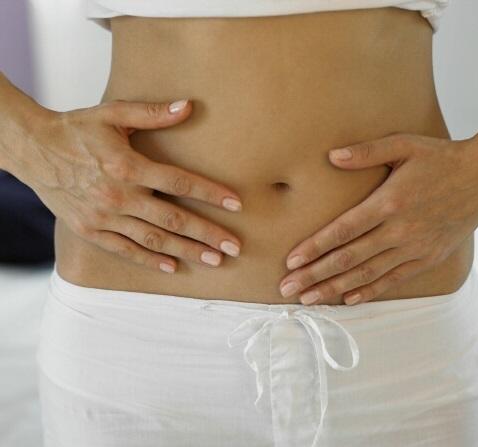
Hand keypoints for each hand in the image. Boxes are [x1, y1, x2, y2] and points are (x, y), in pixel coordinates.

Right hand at [12, 99, 242, 272]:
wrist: (32, 149)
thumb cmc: (76, 129)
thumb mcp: (113, 114)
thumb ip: (152, 113)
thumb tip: (189, 107)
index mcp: (127, 165)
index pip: (180, 182)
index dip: (211, 193)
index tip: (236, 204)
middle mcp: (118, 195)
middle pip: (173, 218)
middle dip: (207, 233)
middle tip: (234, 247)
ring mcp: (103, 217)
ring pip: (154, 238)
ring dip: (187, 251)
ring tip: (214, 261)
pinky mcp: (90, 230)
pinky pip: (125, 249)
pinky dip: (150, 259)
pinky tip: (173, 267)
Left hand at [278, 132, 477, 304]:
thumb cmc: (440, 158)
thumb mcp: (404, 145)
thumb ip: (366, 152)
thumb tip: (331, 156)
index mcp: (388, 203)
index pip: (342, 231)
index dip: (314, 247)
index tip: (291, 261)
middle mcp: (399, 230)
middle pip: (348, 258)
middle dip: (315, 275)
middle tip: (287, 288)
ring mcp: (414, 248)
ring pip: (367, 274)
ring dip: (335, 289)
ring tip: (309, 299)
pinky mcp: (428, 258)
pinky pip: (394, 279)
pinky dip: (370, 291)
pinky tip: (348, 300)